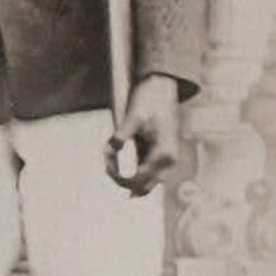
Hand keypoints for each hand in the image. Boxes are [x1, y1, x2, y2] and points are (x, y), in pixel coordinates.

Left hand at [108, 78, 183, 196]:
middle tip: (107, 167)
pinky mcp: (161, 154)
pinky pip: (148, 174)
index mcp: (164, 153)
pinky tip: (118, 167)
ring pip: (148, 184)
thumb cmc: (149, 100)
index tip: (106, 164)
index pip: (139, 179)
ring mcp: (167, 158)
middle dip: (122, 181)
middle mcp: (169, 160)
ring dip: (129, 180)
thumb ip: (121, 135)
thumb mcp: (133, 116)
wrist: (162, 88)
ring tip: (111, 167)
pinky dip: (134, 174)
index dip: (119, 177)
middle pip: (144, 187)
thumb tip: (111, 151)